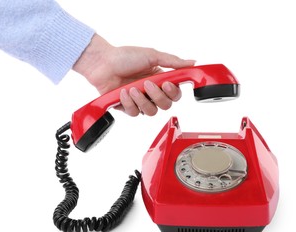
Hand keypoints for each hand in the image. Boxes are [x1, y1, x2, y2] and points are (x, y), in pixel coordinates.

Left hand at [73, 34, 194, 115]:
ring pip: (151, 112)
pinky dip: (129, 103)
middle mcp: (151, 92)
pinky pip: (134, 113)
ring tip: (132, 88)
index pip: (175, 94)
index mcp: (160, 80)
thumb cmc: (125, 57)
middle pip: (165, 106)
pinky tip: (123, 93)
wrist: (103, 62)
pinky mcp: (127, 107)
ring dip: (142, 101)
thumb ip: (173, 61)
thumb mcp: (152, 55)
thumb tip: (192, 63)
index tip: (166, 84)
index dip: (173, 93)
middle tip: (148, 84)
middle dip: (157, 96)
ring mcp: (140, 100)